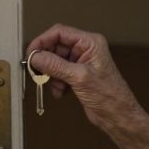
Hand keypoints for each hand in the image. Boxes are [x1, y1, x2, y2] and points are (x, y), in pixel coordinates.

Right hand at [23, 24, 142, 131]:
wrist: (118, 116)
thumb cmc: (110, 96)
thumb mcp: (79, 77)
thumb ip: (55, 65)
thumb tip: (36, 56)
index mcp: (90, 43)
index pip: (59, 33)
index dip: (42, 41)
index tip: (30, 54)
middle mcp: (86, 50)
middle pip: (55, 47)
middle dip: (46, 62)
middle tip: (38, 73)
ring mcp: (81, 63)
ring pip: (55, 62)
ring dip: (51, 75)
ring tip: (57, 86)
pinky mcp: (78, 75)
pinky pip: (58, 73)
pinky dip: (56, 83)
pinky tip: (61, 92)